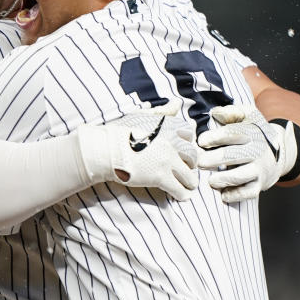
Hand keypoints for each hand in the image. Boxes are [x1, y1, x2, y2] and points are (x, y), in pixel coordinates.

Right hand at [76, 100, 198, 199]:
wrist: (106, 149)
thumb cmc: (119, 132)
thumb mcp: (143, 116)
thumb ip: (163, 112)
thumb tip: (177, 103)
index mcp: (168, 127)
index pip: (189, 135)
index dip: (187, 144)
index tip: (182, 152)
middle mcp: (172, 143)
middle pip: (192, 156)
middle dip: (191, 164)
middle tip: (187, 171)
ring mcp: (168, 161)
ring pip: (189, 176)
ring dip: (190, 182)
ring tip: (187, 187)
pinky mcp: (161, 178)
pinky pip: (180, 189)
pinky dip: (183, 195)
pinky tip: (182, 197)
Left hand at [196, 105, 297, 202]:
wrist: (277, 152)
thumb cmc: (253, 132)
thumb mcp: (247, 116)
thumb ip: (231, 112)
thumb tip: (215, 113)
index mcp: (251, 133)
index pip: (232, 134)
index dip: (214, 137)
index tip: (201, 141)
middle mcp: (256, 150)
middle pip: (233, 155)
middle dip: (214, 159)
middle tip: (199, 163)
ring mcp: (259, 169)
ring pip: (241, 176)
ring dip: (223, 179)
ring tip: (211, 181)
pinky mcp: (260, 184)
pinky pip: (248, 192)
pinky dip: (236, 195)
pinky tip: (224, 194)